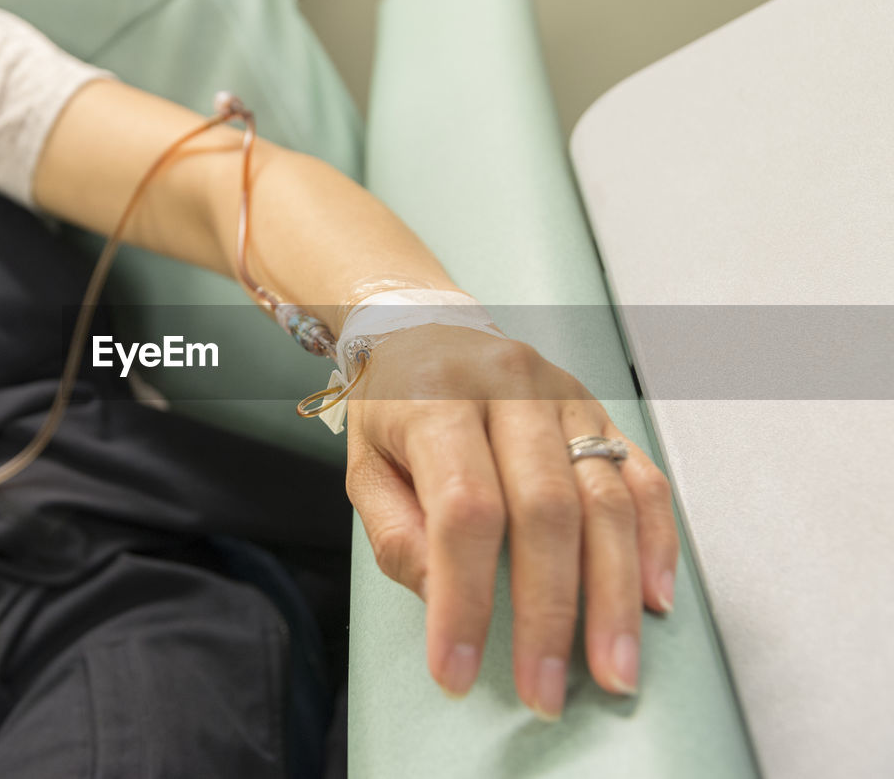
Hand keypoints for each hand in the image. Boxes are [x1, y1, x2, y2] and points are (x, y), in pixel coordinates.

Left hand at [344, 323, 677, 719]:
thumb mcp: (365, 469)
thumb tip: (447, 604)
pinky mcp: (601, 412)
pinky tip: (653, 601)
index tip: (457, 671)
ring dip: (615, 595)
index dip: (465, 598)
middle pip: (547, 509)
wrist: (425, 329)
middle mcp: (510, 390)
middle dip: (551, 612)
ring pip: (606, 499)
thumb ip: (399, 537)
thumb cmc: (391, 408)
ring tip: (615, 668)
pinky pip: (641, 478)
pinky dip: (655, 543)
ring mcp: (565, 397)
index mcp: (437, 401)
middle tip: (549, 691)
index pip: (463, 510)